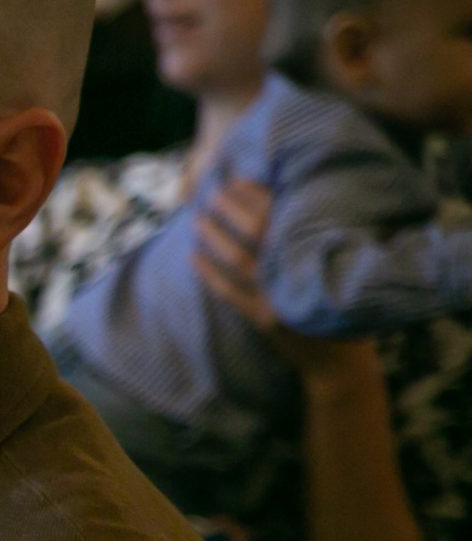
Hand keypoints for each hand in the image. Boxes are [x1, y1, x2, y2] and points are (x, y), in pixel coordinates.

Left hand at [194, 179, 375, 384]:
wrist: (341, 361)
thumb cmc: (346, 302)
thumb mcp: (345, 263)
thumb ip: (321, 237)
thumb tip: (292, 200)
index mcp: (318, 251)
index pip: (283, 215)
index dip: (258, 196)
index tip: (239, 179)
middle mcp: (297, 272)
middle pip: (257, 232)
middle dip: (232, 209)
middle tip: (214, 191)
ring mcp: (278, 297)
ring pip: (238, 260)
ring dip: (215, 237)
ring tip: (197, 218)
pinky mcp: (263, 321)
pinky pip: (229, 292)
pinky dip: (209, 273)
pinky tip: (193, 256)